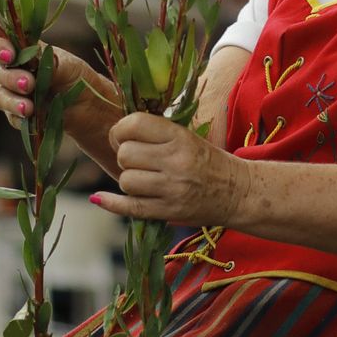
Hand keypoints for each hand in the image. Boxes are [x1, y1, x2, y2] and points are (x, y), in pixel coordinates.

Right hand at [0, 31, 105, 126]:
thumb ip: (46, 60)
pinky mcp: (18, 115)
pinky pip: (12, 117)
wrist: (89, 104)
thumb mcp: (67, 64)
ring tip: (29, 108)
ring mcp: (13, 94)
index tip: (9, 55)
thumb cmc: (76, 76)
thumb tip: (31, 59)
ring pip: (0, 96)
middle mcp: (11, 71)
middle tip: (29, 84)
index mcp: (20, 51)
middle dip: (9, 77)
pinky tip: (32, 118)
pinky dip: (20, 118)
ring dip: (12, 101)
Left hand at [94, 112, 252, 225]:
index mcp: (180, 137)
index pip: (133, 124)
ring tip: (144, 179)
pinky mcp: (169, 211)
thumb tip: (114, 132)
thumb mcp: (187, 137)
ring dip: (129, 180)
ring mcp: (172, 189)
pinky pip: (130, 207)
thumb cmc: (207, 161)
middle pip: (124, 154)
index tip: (124, 137)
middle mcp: (175, 161)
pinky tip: (99, 198)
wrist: (238, 192)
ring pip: (125, 180)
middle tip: (136, 160)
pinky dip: (111, 203)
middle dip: (124, 157)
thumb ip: (155, 132)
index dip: (120, 131)